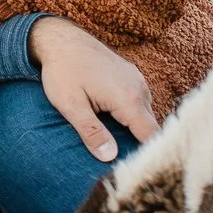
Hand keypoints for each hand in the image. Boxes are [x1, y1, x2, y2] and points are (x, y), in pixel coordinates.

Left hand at [29, 17, 157, 161]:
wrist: (61, 38)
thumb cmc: (62, 71)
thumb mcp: (71, 105)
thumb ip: (91, 132)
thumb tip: (109, 157)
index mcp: (128, 98)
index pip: (151, 136)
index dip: (147, 156)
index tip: (139, 174)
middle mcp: (140, 89)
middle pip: (151, 128)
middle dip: (141, 147)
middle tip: (125, 166)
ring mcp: (138, 81)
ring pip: (146, 116)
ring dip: (136, 132)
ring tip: (121, 150)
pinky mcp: (132, 78)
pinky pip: (140, 104)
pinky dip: (132, 118)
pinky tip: (116, 127)